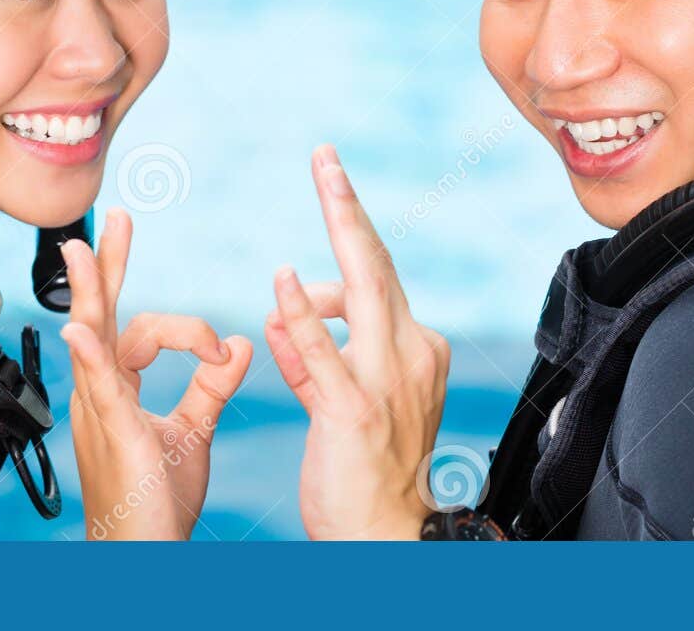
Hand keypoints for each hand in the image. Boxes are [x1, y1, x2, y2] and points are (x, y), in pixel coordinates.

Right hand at [61, 208, 252, 539]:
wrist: (142, 555)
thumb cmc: (157, 505)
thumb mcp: (192, 432)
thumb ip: (212, 386)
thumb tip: (237, 344)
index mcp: (120, 391)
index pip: (140, 331)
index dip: (185, 328)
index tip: (221, 347)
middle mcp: (102, 394)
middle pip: (102, 315)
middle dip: (107, 267)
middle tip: (115, 220)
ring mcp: (99, 412)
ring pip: (92, 339)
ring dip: (88, 292)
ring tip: (82, 251)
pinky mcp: (111, 433)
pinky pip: (98, 388)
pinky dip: (89, 356)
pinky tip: (80, 330)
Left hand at [266, 146, 449, 539]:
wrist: (389, 536)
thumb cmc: (367, 471)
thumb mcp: (342, 401)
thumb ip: (312, 355)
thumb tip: (280, 313)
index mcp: (413, 347)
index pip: (373, 280)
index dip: (349, 230)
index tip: (331, 179)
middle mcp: (409, 352)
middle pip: (376, 264)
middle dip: (348, 205)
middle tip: (325, 156)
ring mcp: (386, 380)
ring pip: (363, 289)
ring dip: (341, 226)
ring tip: (324, 177)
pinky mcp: (354, 411)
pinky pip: (325, 353)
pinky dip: (304, 314)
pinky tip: (284, 280)